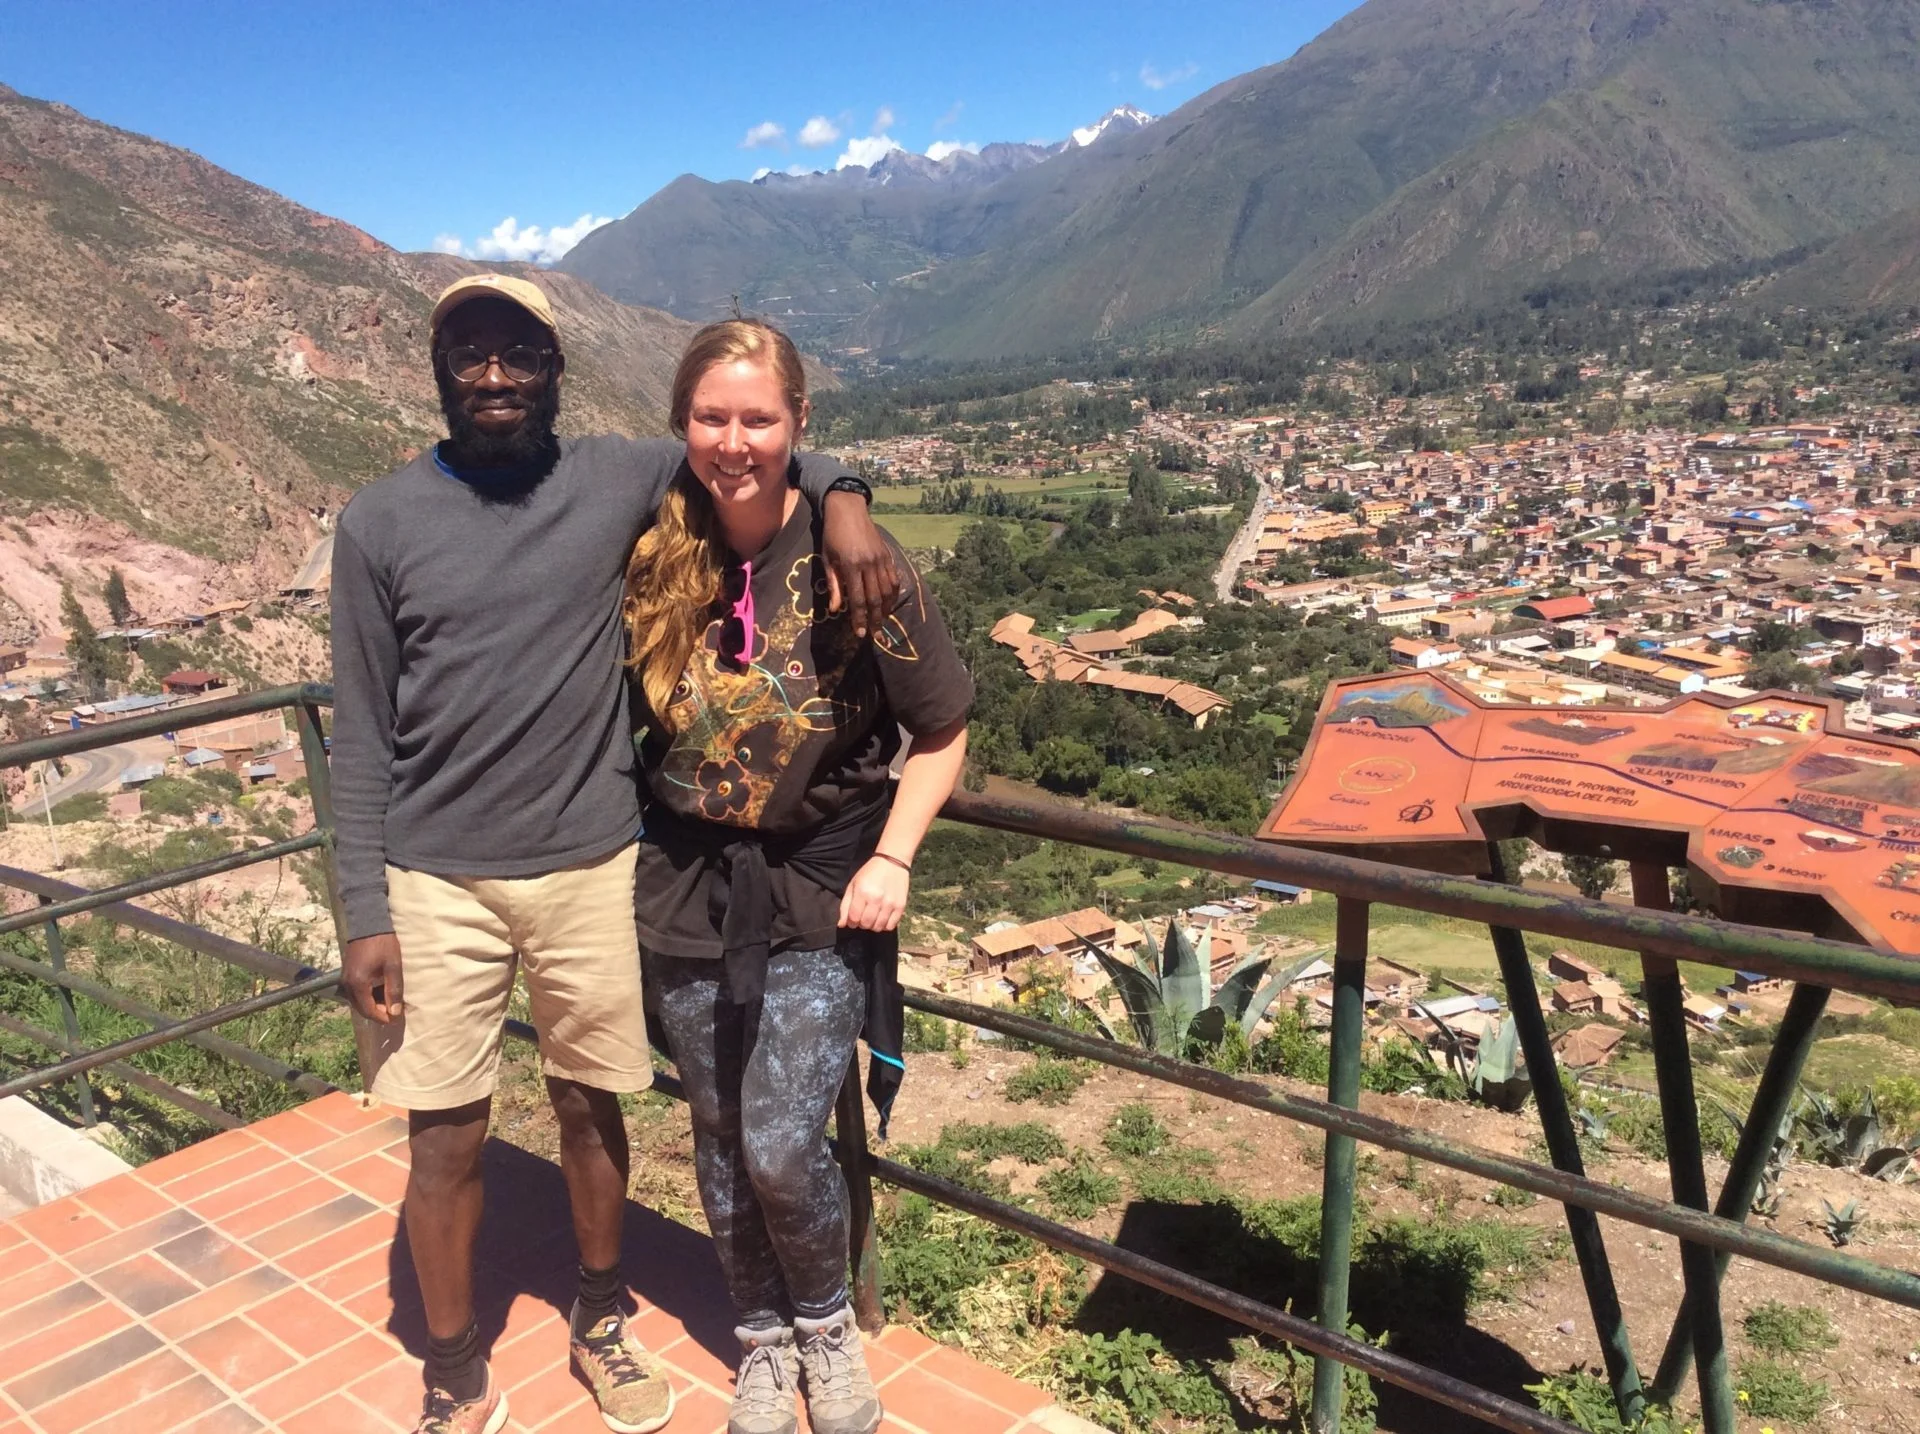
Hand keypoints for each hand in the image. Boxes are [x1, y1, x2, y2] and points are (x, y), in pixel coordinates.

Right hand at [342, 933, 403, 1022]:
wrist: (368, 922)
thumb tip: (395, 1012)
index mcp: (358, 984)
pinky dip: (367, 996)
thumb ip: (394, 990)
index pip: (368, 1010)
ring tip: (389, 1001)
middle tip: (394, 1011)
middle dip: (377, 1012)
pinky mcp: (347, 972)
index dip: (382, 1017)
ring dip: (372, 1004)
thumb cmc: (383, 944)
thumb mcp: (393, 967)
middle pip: (361, 1008)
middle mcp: (347, 984)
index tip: (396, 1019)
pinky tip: (380, 990)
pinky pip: (356, 991)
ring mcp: (345, 978)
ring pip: (358, 1000)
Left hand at [821, 491, 901, 638]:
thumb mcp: (828, 559)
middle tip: (875, 635)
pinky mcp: (888, 555)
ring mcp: (881, 559)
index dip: (860, 618)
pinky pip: (894, 579)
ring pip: (888, 591)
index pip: (857, 600)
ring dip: (886, 609)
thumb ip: (834, 585)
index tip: (860, 633)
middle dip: (875, 619)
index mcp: (852, 566)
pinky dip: (893, 593)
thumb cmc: (832, 535)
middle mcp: (869, 564)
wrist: (848, 508)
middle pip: (875, 599)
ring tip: (882, 622)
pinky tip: (889, 603)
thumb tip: (835, 609)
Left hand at [839, 857, 909, 931]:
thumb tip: (841, 925)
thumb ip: (845, 905)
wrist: (892, 862)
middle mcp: (877, 899)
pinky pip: (890, 926)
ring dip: (872, 925)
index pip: (854, 918)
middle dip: (861, 923)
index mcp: (862, 892)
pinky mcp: (900, 906)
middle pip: (866, 924)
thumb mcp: (853, 885)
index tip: (853, 919)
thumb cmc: (870, 873)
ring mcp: (890, 904)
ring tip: (872, 916)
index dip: (851, 922)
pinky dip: (884, 925)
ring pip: (878, 927)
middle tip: (863, 916)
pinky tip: (882, 917)